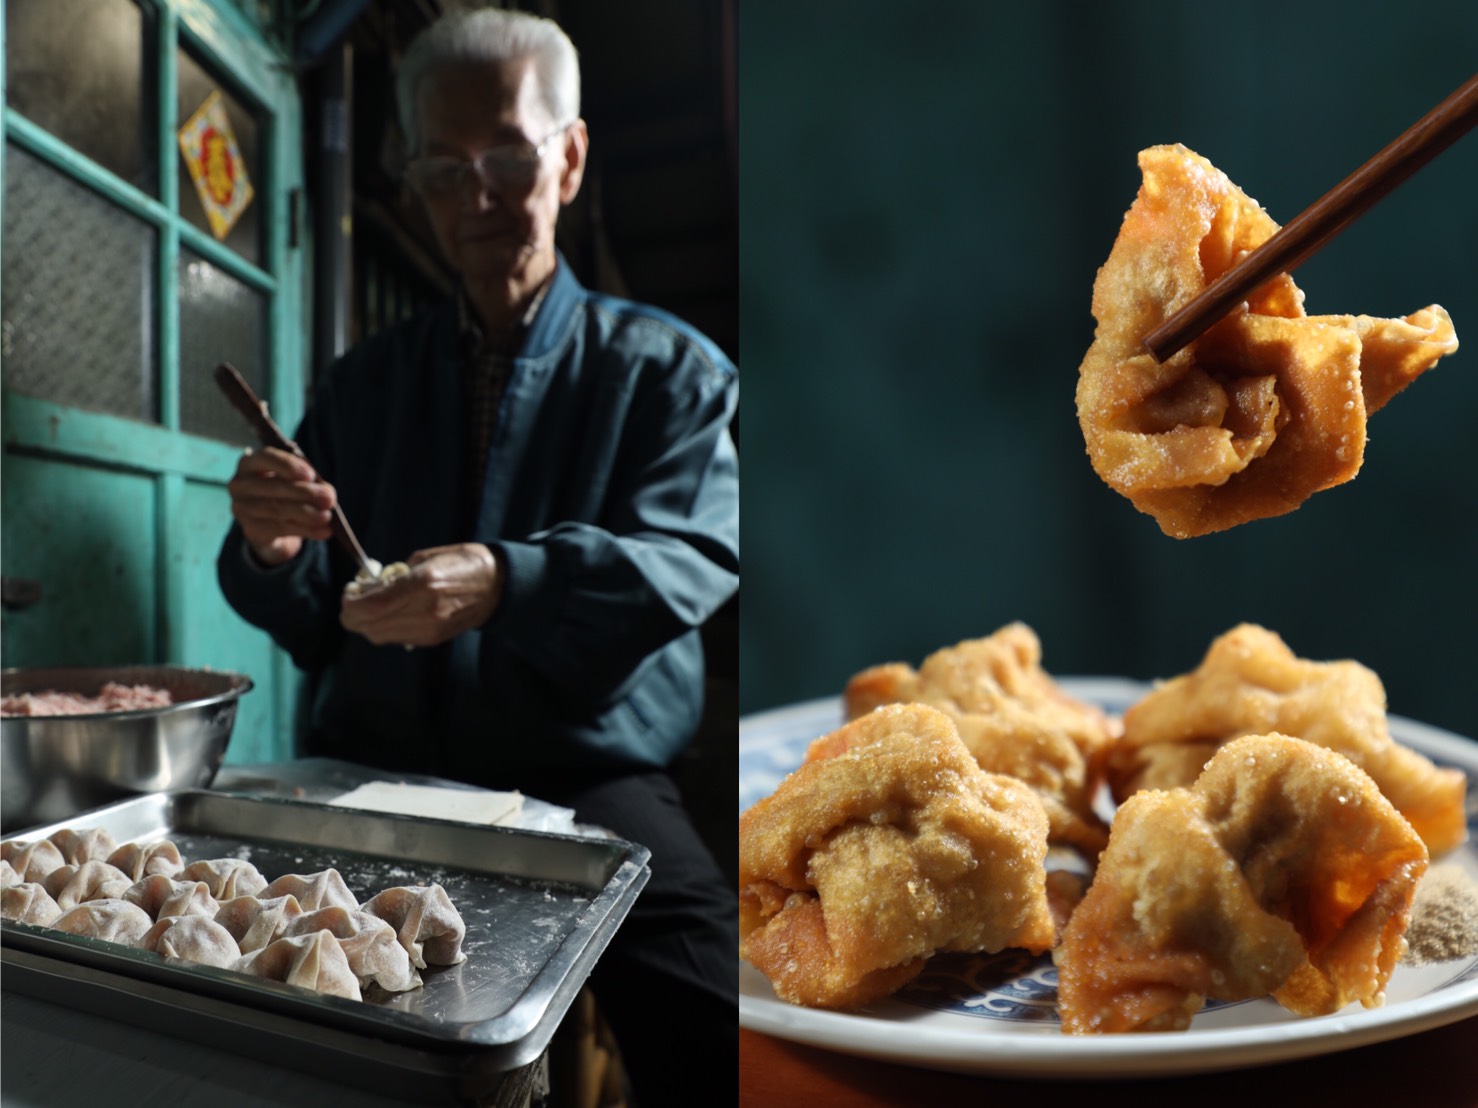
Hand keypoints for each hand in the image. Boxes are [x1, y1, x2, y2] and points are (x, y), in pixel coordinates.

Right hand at [227, 447, 336, 565]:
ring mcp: (243, 508)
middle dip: (305, 493)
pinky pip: (281, 529)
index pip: (266, 458)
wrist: (269, 523)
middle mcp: (241, 484)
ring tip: (327, 516)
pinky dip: (307, 530)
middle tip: (329, 499)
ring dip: (307, 514)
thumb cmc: (284, 492)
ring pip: (278, 510)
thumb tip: (328, 495)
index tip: (310, 474)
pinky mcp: (251, 529)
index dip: (288, 465)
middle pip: (274, 487)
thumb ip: (310, 482)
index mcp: (251, 463)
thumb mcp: (295, 481)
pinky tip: (324, 531)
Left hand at [339, 544, 502, 647]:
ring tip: (374, 605)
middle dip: (354, 613)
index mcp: (422, 584)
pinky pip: (395, 638)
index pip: (369, 607)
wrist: (496, 587)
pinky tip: (392, 612)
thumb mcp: (426, 558)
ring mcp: (428, 629)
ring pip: (377, 635)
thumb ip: (396, 575)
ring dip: (368, 622)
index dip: (350, 602)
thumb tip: (371, 586)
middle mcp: (423, 611)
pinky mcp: (432, 639)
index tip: (350, 590)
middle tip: (357, 597)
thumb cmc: (462, 563)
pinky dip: (385, 627)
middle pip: (368, 626)